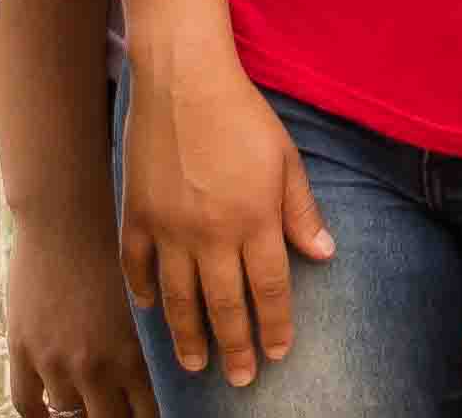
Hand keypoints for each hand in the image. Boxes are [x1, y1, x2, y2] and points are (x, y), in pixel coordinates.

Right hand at [1, 186, 160, 417]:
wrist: (70, 214)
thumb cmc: (121, 245)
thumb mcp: (149, 295)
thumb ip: (156, 338)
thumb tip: (179, 364)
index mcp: (135, 353)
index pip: (148, 412)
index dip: (152, 416)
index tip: (155, 414)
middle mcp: (96, 364)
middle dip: (119, 417)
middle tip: (124, 410)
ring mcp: (56, 361)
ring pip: (71, 411)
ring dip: (83, 407)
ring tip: (93, 402)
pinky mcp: (23, 351)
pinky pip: (27, 403)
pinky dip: (39, 414)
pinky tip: (50, 411)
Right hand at [119, 56, 333, 388]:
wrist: (184, 82)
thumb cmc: (243, 116)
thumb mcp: (286, 159)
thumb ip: (301, 210)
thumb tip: (324, 254)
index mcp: (254, 219)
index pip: (271, 288)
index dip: (276, 325)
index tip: (279, 353)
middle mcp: (212, 233)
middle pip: (224, 305)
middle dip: (236, 347)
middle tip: (240, 379)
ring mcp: (169, 229)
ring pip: (179, 299)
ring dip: (189, 337)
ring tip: (196, 364)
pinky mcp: (136, 217)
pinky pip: (137, 268)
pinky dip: (144, 293)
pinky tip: (153, 311)